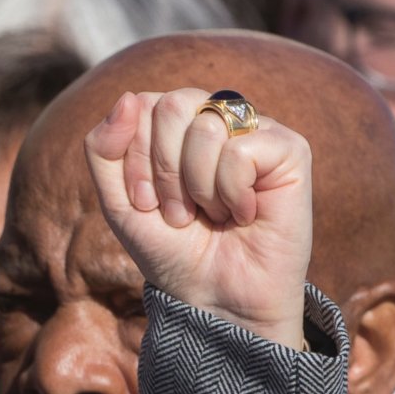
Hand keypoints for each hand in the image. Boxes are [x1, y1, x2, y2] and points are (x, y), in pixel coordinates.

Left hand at [86, 88, 312, 349]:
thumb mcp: (118, 201)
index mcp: (178, 123)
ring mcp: (256, 130)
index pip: (142, 104)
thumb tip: (128, 97)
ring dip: (197, 187)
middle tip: (179, 211)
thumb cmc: (171, 248)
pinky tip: (243, 213)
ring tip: (211, 214)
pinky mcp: (290, 149)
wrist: (214, 296)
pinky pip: (241, 150)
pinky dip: (230, 192)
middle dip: (164, 170)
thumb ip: (104, 149)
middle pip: (173, 105)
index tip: (146, 203)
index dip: (135, 159)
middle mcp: (217, 118)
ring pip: (206, 125)